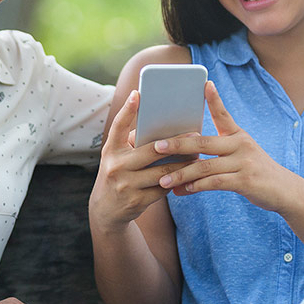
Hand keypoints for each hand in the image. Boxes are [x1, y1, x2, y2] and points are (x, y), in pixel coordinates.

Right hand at [89, 90, 192, 234]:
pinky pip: (163, 189)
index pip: (118, 126)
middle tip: (195, 134)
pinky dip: (176, 181)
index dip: (127, 109)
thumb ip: (134, 144)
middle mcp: (116, 166)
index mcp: (111, 150)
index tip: (137, 93)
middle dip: (177, 143)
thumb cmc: (118, 174)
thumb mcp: (118, 157)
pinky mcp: (136, 201)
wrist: (106, 210)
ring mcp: (126, 185)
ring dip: (183, 164)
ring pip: (163, 171)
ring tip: (197, 157)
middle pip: (152, 150)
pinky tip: (187, 176)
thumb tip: (166, 131)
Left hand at [152, 82, 302, 211]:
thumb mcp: (242, 154)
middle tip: (157, 146)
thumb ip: (218, 153)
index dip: (214, 99)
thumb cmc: (255, 172)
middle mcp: (241, 144)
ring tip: (163, 180)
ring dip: (182, 174)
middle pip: (204, 142)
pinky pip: (215, 182)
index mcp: (238, 135)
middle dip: (178, 144)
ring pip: (205, 167)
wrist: (284, 191)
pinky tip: (183, 190)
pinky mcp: (245, 180)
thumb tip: (187, 157)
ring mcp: (244, 162)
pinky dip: (197, 187)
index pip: (223, 114)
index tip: (205, 83)